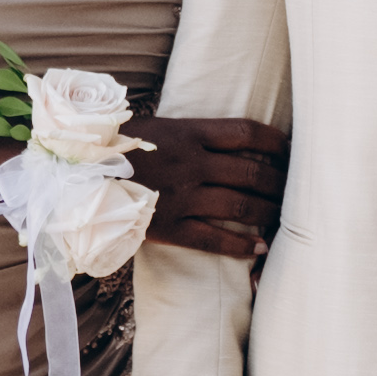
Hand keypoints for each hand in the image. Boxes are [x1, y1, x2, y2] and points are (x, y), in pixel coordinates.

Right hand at [133, 111, 288, 260]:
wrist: (82, 176)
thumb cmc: (122, 148)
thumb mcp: (160, 128)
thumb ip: (195, 135)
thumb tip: (234, 142)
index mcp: (189, 134)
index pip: (246, 132)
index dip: (275, 142)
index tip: (290, 150)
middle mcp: (191, 164)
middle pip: (251, 172)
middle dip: (279, 183)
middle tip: (294, 191)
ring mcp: (181, 197)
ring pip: (240, 206)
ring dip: (268, 213)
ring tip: (283, 218)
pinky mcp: (169, 227)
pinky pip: (213, 238)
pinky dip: (241, 245)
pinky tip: (261, 247)